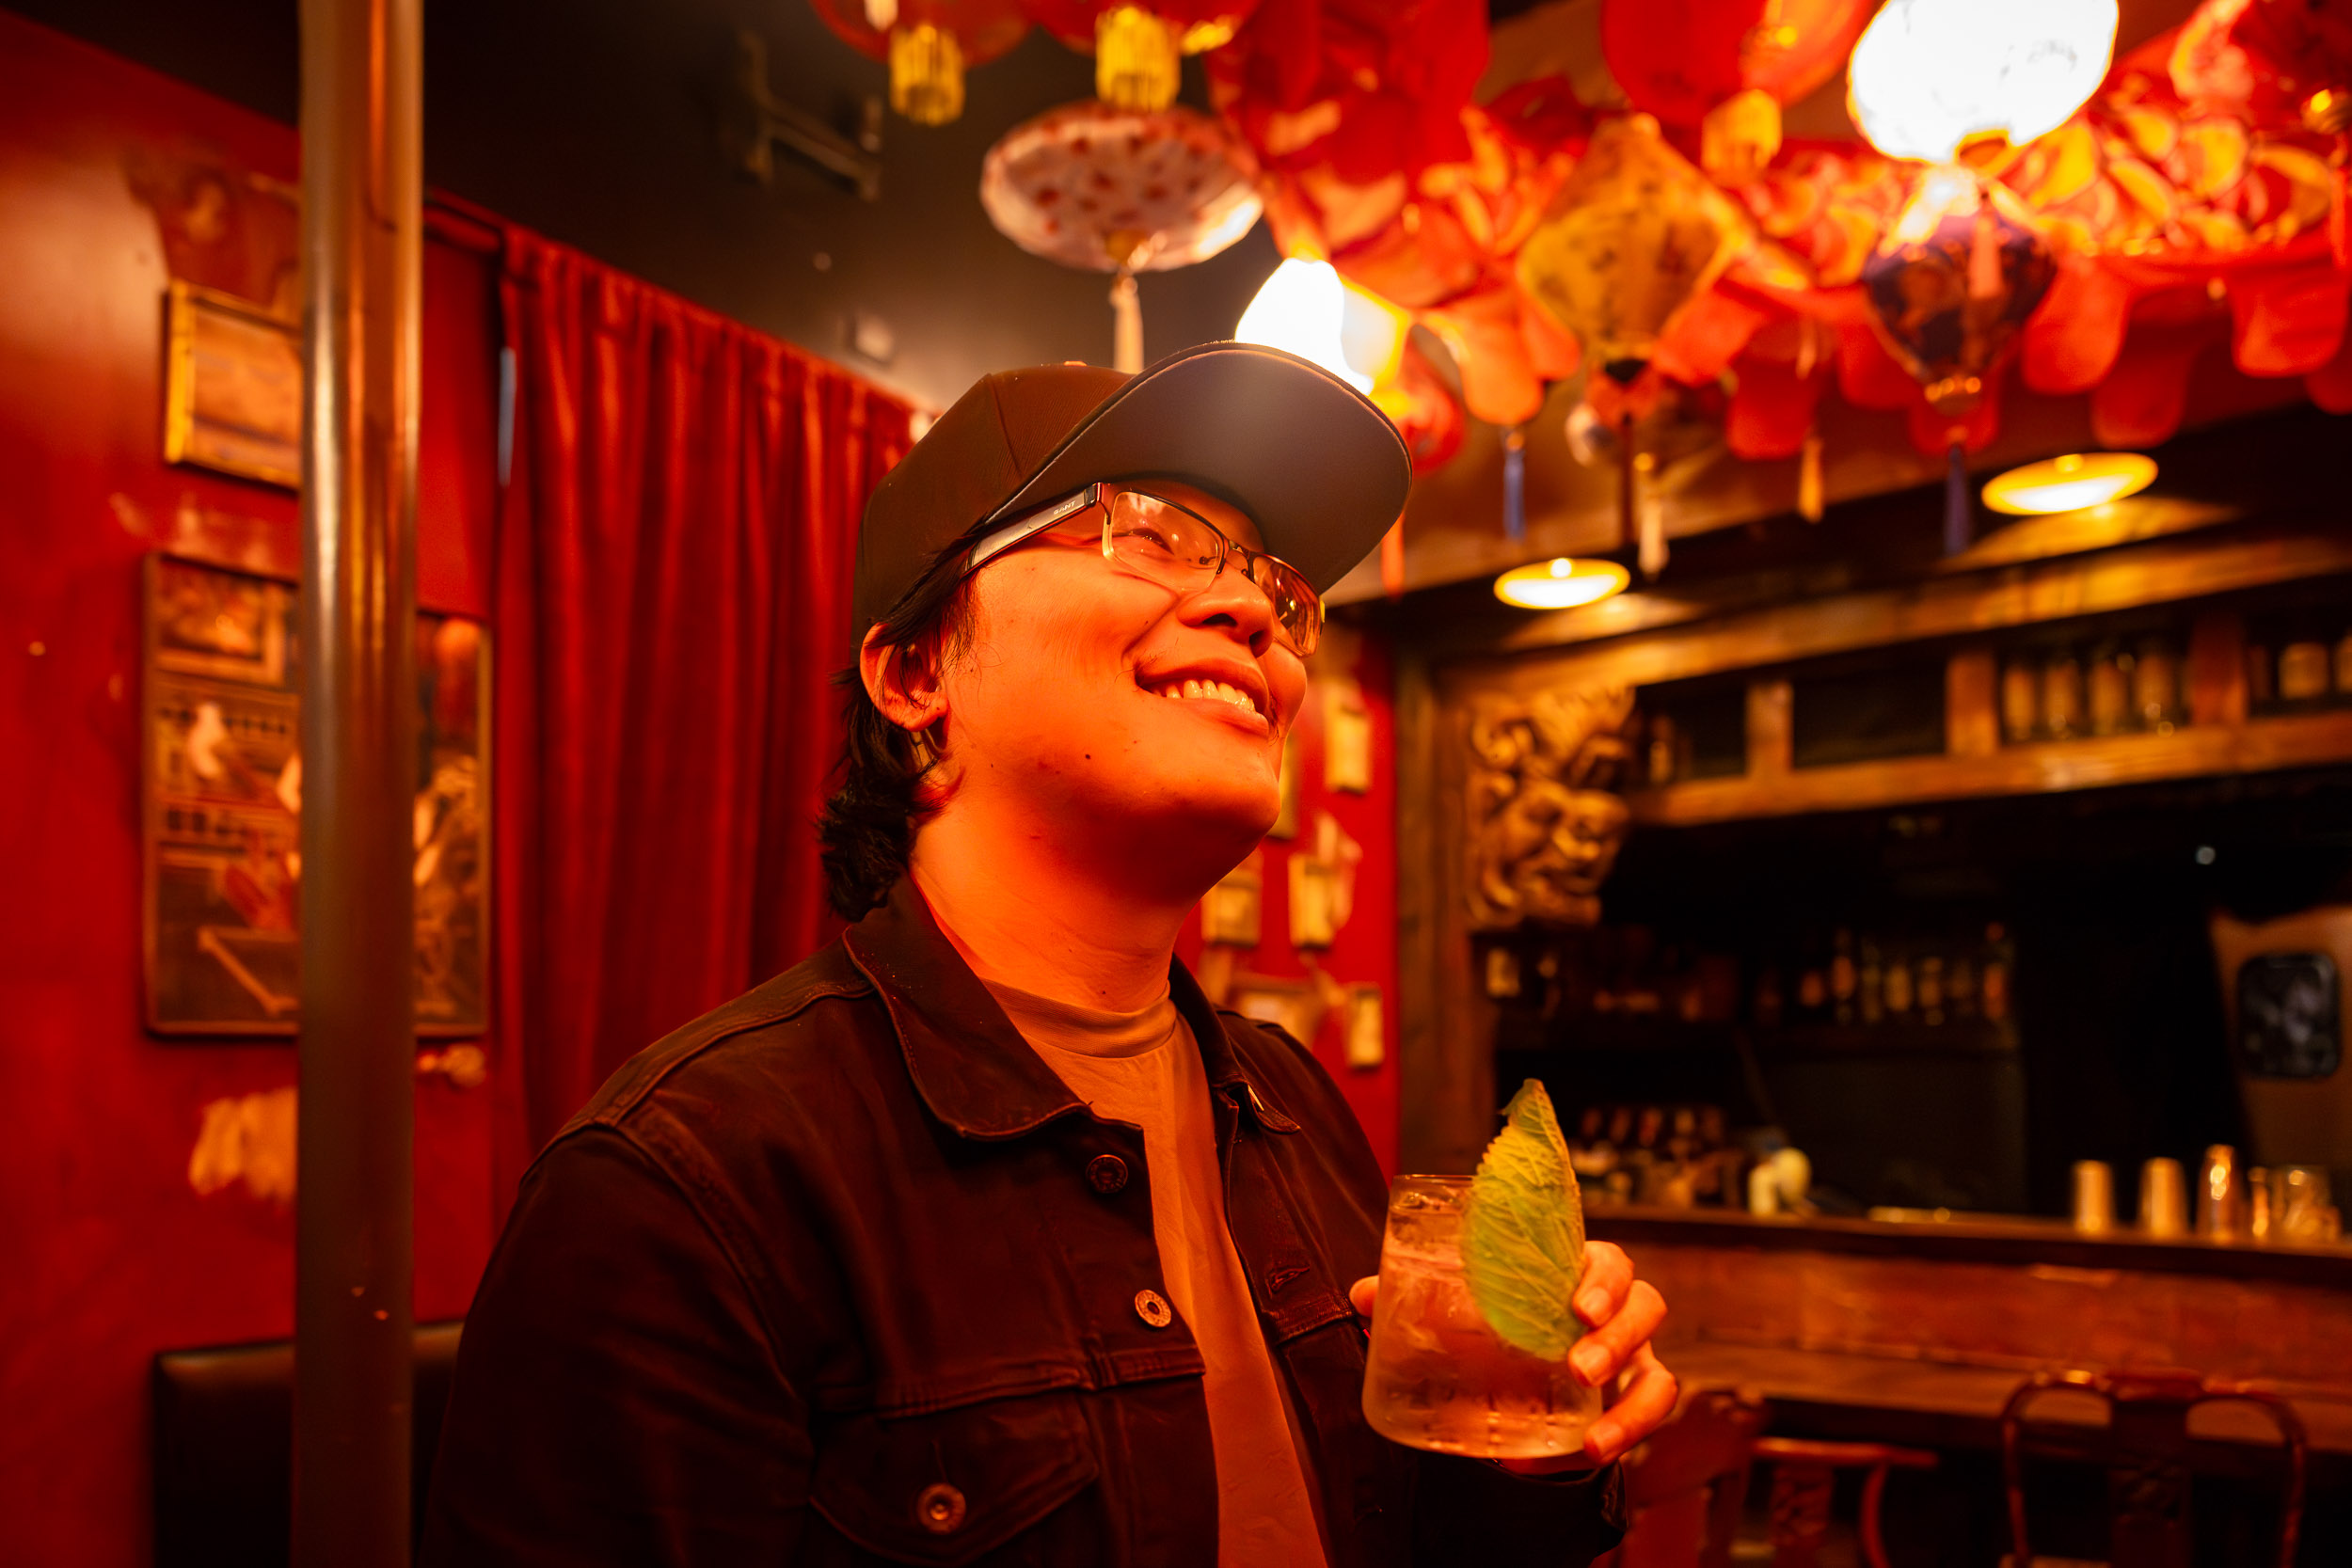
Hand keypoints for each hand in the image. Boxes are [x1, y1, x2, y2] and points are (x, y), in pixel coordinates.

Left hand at [1349, 1240, 1675, 1473]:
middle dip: (1617, 1338)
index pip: (1609, 1259)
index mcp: (1578, 1272)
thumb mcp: (1462, 1309)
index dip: (1602, 1279)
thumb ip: (1417, 1297)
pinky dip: (1617, 1442)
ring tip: (1593, 1438)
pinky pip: (1647, 1424)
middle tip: (1579, 1366)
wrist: (1519, 1378)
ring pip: (1659, 1375)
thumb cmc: (1497, 1324)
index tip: (1576, 1304)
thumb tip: (1363, 1295)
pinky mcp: (1633, 1404)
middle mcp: (1617, 1311)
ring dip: (1631, 1406)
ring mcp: (1634, 1360)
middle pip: (1645, 1306)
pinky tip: (1577, 1457)